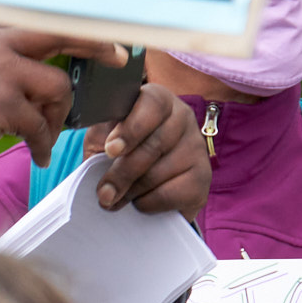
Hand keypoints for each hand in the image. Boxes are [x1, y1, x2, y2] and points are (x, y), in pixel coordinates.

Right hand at [0, 26, 126, 167]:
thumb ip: (14, 68)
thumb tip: (58, 81)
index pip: (41, 23)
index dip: (76, 31)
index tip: (106, 38)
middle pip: (59, 34)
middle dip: (95, 44)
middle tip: (119, 57)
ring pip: (59, 87)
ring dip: (59, 117)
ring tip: (43, 137)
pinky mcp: (2, 102)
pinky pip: (42, 124)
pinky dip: (44, 144)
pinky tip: (39, 156)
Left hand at [83, 83, 209, 218]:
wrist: (145, 177)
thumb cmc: (121, 149)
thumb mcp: (104, 136)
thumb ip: (100, 140)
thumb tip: (98, 160)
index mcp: (157, 99)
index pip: (152, 105)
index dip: (131, 129)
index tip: (111, 151)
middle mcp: (183, 117)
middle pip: (155, 145)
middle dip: (124, 172)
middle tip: (104, 192)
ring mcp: (197, 147)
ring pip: (161, 172)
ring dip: (133, 191)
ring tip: (116, 199)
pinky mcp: (203, 177)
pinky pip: (173, 193)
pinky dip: (151, 203)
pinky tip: (140, 202)